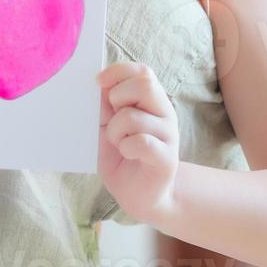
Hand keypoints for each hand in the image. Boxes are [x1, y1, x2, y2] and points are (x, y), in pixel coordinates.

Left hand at [97, 61, 180, 223]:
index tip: (98, 82)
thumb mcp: (106, 124)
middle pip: (145, 84)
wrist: (138, 194)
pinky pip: (141, 142)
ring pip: (133, 116)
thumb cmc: (120, 155)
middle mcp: (165, 113)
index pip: (143, 71)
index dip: (119, 71)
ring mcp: (169, 135)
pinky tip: (128, 154)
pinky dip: (126, 147)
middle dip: (117, 98)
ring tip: (118, 143)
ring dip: (115, 131)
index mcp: (151, 101)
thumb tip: (96, 81)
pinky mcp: (167, 158)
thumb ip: (104, 102)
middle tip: (112, 117)